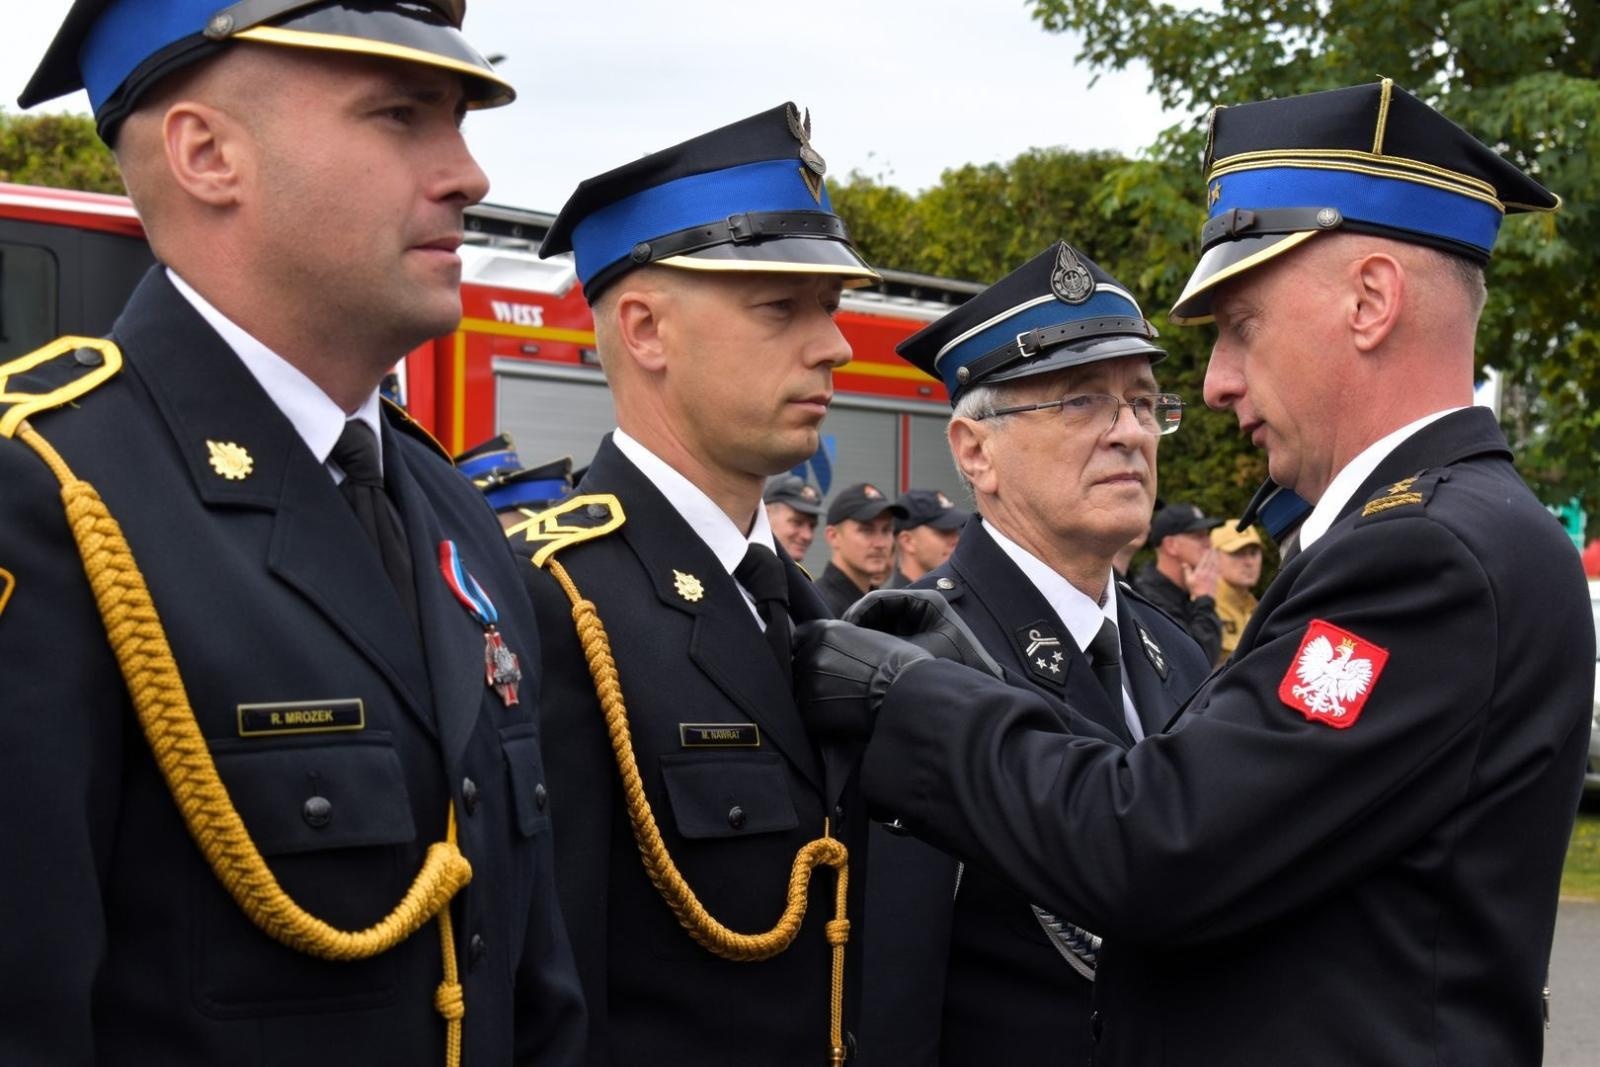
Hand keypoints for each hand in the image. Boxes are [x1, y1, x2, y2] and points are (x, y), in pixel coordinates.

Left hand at [792, 620, 930, 737]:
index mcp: (826, 631)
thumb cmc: (901, 665)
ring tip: (841, 700)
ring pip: (801, 688)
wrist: (906, 696)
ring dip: (814, 693)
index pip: (800, 635)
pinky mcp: (810, 711)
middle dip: (812, 671)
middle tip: (836, 683)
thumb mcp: (871, 637)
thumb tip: (836, 648)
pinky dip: (819, 716)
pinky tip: (839, 716)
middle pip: (799, 662)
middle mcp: (812, 654)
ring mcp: (808, 683)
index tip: (818, 655)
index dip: (808, 646)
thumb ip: (845, 639)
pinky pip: (807, 712)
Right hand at [844, 589, 1003, 679]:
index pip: (881, 598)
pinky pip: (889, 637)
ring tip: (849, 652)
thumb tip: (848, 631)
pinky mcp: (918, 640)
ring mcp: (921, 624)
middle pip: (880, 609)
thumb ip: (882, 641)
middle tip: (840, 642)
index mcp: (927, 602)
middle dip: (859, 625)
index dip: (858, 612)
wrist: (977, 695)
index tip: (844, 630)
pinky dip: (875, 645)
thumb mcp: (915, 654)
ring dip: (865, 636)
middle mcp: (924, 609)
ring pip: (882, 623)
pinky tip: (863, 661)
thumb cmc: (953, 671)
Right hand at [1183, 548, 1218, 598]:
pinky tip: (1218, 565)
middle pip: (1211, 561)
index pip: (1204, 560)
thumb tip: (1184, 563)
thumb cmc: (1195, 590)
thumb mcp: (1188, 580)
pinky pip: (1217, 571)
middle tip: (1215, 549)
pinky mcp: (1215, 580)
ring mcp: (1212, 576)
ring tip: (1217, 554)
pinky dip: (1218, 566)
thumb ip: (1186, 571)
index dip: (1207, 554)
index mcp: (1200, 571)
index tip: (1209, 549)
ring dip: (1216, 559)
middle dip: (1213, 554)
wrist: (1204, 599)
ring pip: (1215, 565)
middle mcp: (1207, 572)